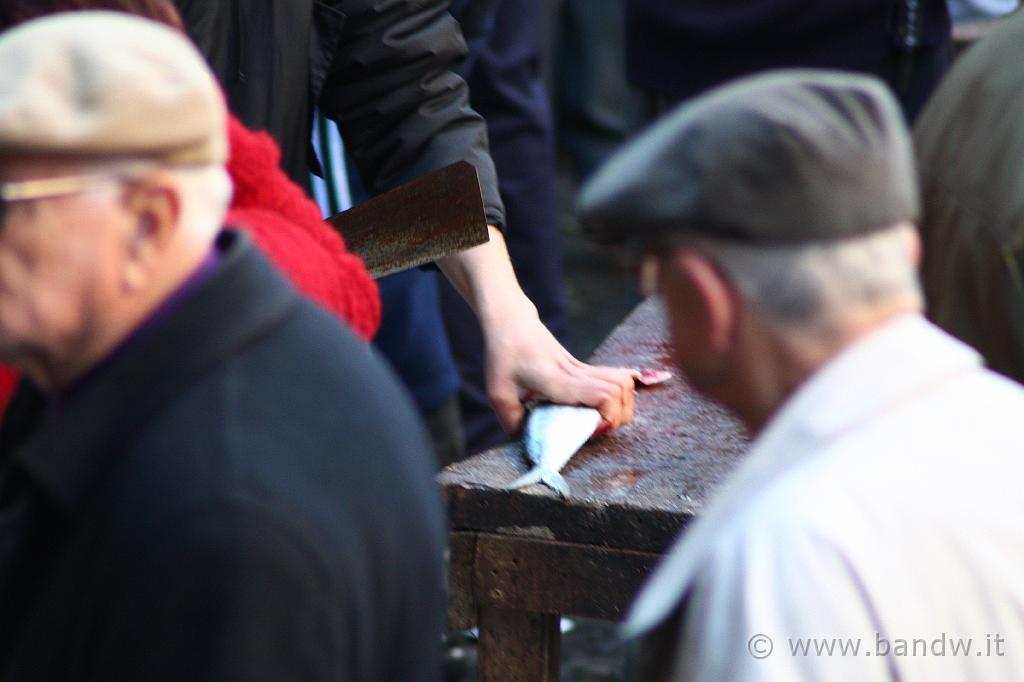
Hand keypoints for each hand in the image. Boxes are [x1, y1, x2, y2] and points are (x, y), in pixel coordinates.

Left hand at [483, 302, 636, 433]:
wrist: (511, 321)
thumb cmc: (503, 355)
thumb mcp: (498, 392)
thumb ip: (512, 420)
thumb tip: (524, 441)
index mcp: (558, 381)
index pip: (603, 395)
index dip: (609, 416)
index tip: (594, 430)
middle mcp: (575, 373)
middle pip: (621, 390)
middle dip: (620, 415)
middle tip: (600, 429)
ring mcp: (581, 367)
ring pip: (622, 381)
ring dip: (623, 403)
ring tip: (605, 420)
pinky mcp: (581, 366)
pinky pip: (614, 376)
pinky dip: (621, 391)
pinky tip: (616, 402)